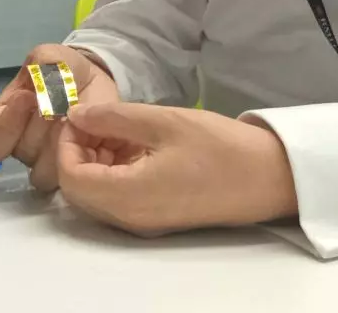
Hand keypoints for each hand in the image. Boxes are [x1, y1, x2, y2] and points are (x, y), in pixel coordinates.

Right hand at [0, 44, 118, 190]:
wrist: (94, 84)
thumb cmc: (64, 72)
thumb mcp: (49, 57)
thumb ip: (40, 63)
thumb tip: (37, 90)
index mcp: (4, 122)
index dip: (9, 123)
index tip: (27, 97)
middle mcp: (21, 147)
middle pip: (23, 151)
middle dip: (43, 125)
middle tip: (60, 103)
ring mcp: (46, 164)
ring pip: (45, 168)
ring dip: (61, 141)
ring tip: (75, 118)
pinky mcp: (72, 171)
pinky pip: (69, 176)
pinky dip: (80, 153)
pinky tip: (88, 134)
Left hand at [56, 102, 297, 236]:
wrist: (270, 177)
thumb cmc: (219, 146)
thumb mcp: (163, 121)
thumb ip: (114, 118)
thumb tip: (75, 116)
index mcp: (128, 197)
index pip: (70, 177)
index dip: (67, 144)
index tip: (81, 115)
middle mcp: (130, 218)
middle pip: (79, 190)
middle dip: (80, 152)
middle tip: (99, 120)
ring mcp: (144, 221)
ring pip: (99, 194)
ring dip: (98, 160)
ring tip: (119, 127)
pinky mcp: (158, 217)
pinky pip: (120, 197)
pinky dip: (117, 171)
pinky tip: (136, 144)